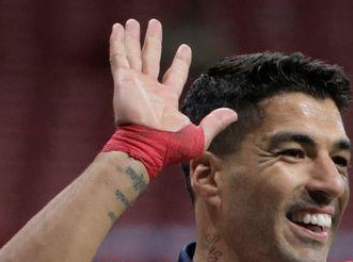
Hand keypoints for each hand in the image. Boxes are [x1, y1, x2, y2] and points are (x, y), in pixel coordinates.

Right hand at [109, 19, 236, 147]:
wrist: (146, 147)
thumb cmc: (170, 146)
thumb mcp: (198, 136)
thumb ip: (214, 123)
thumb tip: (234, 115)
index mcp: (167, 100)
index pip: (175, 75)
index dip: (180, 61)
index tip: (185, 47)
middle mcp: (150, 90)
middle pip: (152, 59)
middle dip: (153, 42)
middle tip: (154, 24)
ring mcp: (135, 84)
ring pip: (134, 55)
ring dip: (134, 39)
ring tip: (133, 22)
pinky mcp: (123, 81)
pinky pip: (119, 58)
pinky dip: (118, 43)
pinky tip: (118, 28)